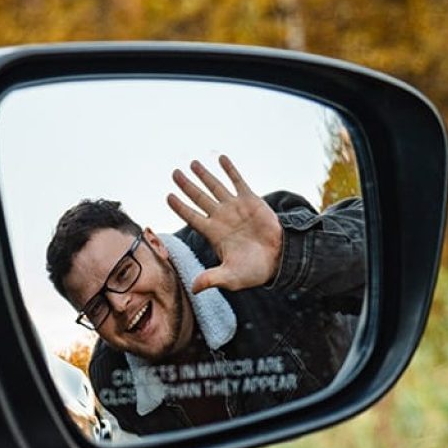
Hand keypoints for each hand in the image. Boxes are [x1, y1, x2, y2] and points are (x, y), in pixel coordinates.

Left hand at [166, 154, 282, 293]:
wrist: (280, 260)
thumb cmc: (254, 271)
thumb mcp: (231, 277)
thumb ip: (212, 279)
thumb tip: (194, 289)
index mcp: (213, 234)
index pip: (191, 217)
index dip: (180, 206)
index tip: (168, 196)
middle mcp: (221, 218)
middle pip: (199, 198)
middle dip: (186, 185)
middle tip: (174, 173)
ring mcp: (235, 208)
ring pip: (215, 187)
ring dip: (204, 174)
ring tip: (192, 163)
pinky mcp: (251, 200)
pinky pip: (238, 181)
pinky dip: (230, 170)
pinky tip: (221, 158)